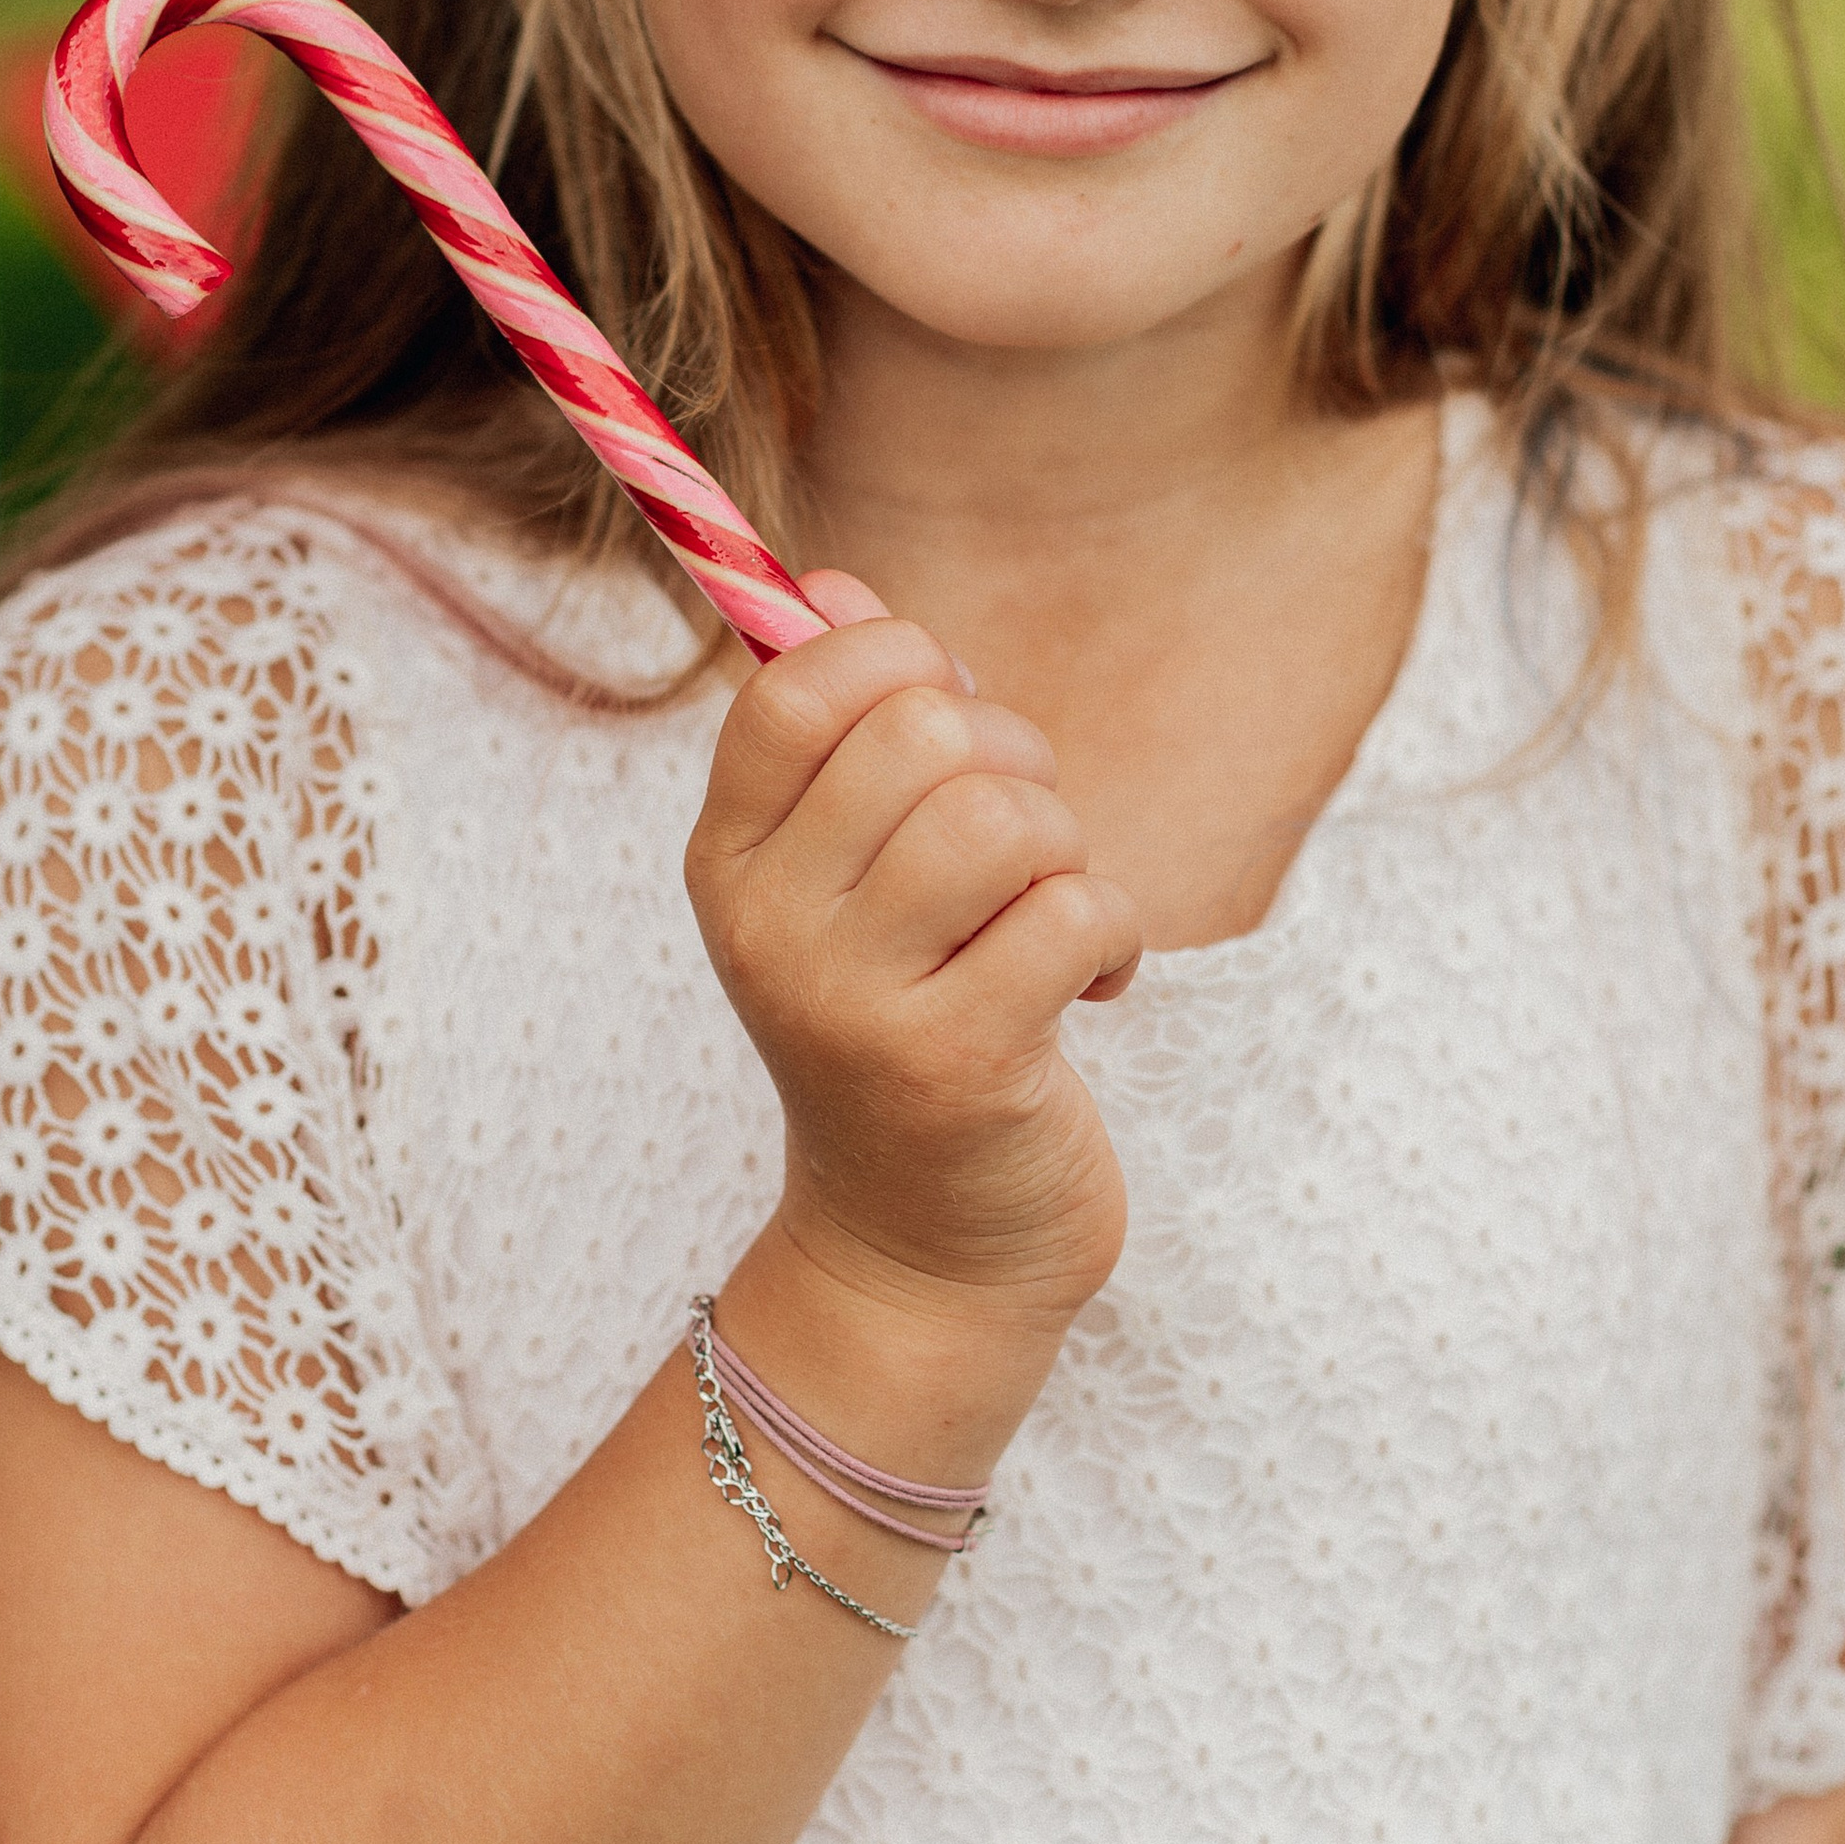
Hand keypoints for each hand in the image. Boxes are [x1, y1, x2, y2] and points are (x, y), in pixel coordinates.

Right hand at [686, 574, 1138, 1334]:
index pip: (793, 686)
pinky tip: (1091, 987)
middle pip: (921, 733)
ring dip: (1067, 849)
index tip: (945, 721)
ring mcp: (855, 998)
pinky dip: (1115, 934)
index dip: (899, 661)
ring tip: (1053, 915)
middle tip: (1025, 839)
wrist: (920, 1256)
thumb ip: (844, 734)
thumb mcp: (844, 884)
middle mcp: (771, 925)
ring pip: (1004, 815)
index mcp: (729, 860)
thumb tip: (836, 588)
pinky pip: (1076, 910)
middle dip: (1013, 756)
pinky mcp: (957, 1061)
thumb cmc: (901, 1032)